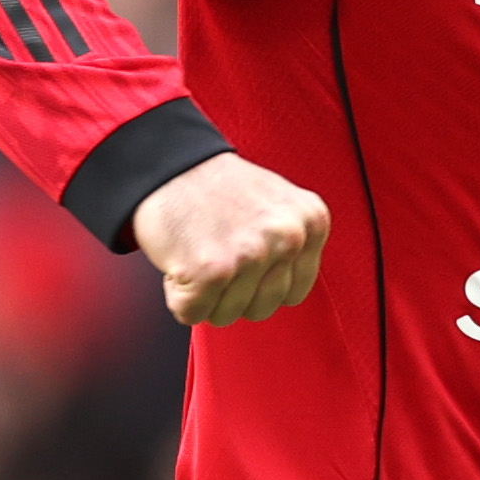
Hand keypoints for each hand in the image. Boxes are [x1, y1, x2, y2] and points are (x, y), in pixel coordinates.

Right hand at [131, 152, 330, 326]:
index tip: (244, 258)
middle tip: (218, 252)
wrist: (169, 164)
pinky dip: (178, 295)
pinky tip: (182, 259)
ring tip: (201, 251)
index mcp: (311, 222)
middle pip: (262, 308)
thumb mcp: (280, 205)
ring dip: (205, 294)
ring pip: (228, 315)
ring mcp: (251, 255)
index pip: (294, 293)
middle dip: (234, 292)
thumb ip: (294, 245)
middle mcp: (288, 238)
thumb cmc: (218, 188)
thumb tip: (290, 290)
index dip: (261, 283)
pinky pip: (192, 314)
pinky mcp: (211, 272)